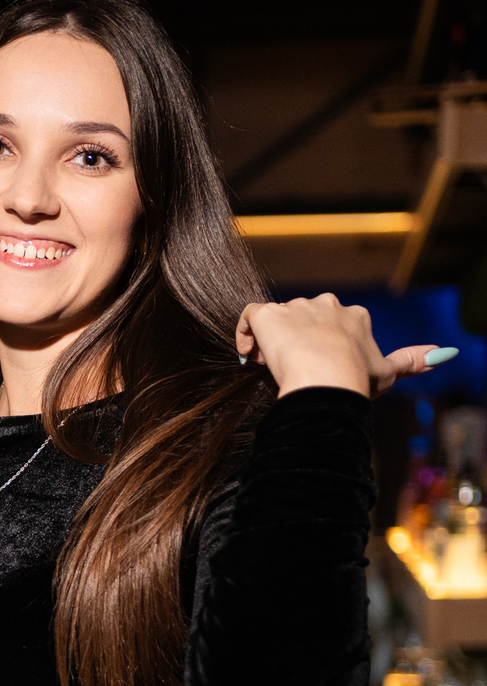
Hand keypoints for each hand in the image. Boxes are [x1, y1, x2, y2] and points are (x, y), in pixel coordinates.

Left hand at [235, 294, 442, 400]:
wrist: (328, 380)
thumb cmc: (356, 380)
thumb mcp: (388, 372)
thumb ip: (412, 361)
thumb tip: (442, 353)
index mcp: (353, 316)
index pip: (330, 325)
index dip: (319, 347)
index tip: (315, 367)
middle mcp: (326, 305)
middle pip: (302, 320)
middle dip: (295, 343)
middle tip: (294, 370)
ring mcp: (296, 308)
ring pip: (276, 321)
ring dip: (270, 344)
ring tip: (274, 369)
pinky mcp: (269, 315)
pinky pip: (248, 316)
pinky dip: (244, 334)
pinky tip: (247, 356)